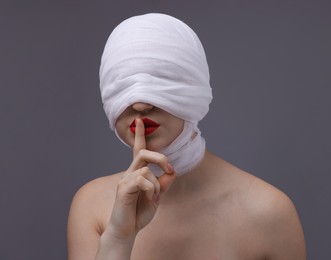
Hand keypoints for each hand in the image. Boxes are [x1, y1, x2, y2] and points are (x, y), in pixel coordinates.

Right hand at [106, 118, 175, 239]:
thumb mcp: (157, 196)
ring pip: (146, 169)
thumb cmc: (139, 212)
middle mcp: (129, 173)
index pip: (138, 150)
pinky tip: (151, 199)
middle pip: (143, 152)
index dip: (140, 135)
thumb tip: (172, 171)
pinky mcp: (123, 189)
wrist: (127, 230)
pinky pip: (142, 180)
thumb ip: (164, 183)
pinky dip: (152, 189)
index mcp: (137, 173)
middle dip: (160, 158)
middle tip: (169, 170)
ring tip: (155, 197)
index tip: (139, 120)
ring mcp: (125, 180)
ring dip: (157, 184)